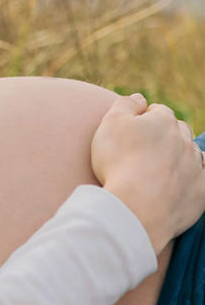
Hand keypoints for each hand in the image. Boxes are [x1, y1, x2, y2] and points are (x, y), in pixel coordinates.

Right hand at [91, 93, 204, 252]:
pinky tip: (178, 185)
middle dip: (166, 135)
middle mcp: (185, 141)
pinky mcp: (201, 192)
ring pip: (192, 155)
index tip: (132, 129)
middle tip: (145, 148)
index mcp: (163, 121)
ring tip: (159, 169)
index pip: (158, 111)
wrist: (136, 206)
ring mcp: (195, 167)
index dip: (145, 118)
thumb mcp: (110, 123)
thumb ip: (124, 105)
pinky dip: (191, 180)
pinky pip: (200, 181)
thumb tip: (139, 98)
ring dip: (179, 157)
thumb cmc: (118, 162)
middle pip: (179, 131)